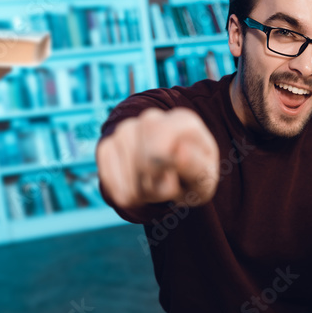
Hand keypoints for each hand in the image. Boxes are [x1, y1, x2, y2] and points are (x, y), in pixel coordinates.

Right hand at [96, 107, 219, 208]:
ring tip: (155, 183)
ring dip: (142, 193)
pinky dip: (125, 195)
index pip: (161, 151)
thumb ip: (197, 168)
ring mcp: (125, 129)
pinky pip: (110, 184)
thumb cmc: (193, 176)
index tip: (177, 179)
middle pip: (143, 165)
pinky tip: (138, 185)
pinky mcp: (106, 145)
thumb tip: (178, 153)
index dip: (167, 177)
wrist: (173, 174)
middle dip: (156, 187)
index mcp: (184, 121)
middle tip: (168, 184)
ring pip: (127, 180)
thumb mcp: (205, 178)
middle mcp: (152, 118)